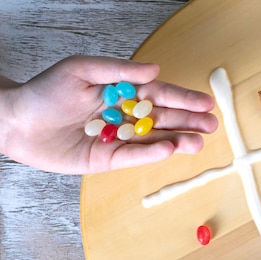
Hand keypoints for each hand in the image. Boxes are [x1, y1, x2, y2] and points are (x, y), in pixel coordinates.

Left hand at [0, 56, 217, 173]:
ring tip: (198, 143)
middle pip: (163, 119)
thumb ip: (119, 71)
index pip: (159, 95)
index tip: (206, 102)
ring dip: (177, 141)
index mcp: (122, 92)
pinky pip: (133, 157)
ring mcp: (118, 139)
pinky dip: (151, 154)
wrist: (15, 122)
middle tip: (212, 126)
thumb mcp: (81, 70)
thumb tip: (154, 70)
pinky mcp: (107, 159)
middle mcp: (125, 116)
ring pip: (154, 140)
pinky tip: (170, 150)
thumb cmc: (46, 91)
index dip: (183, 99)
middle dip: (188, 122)